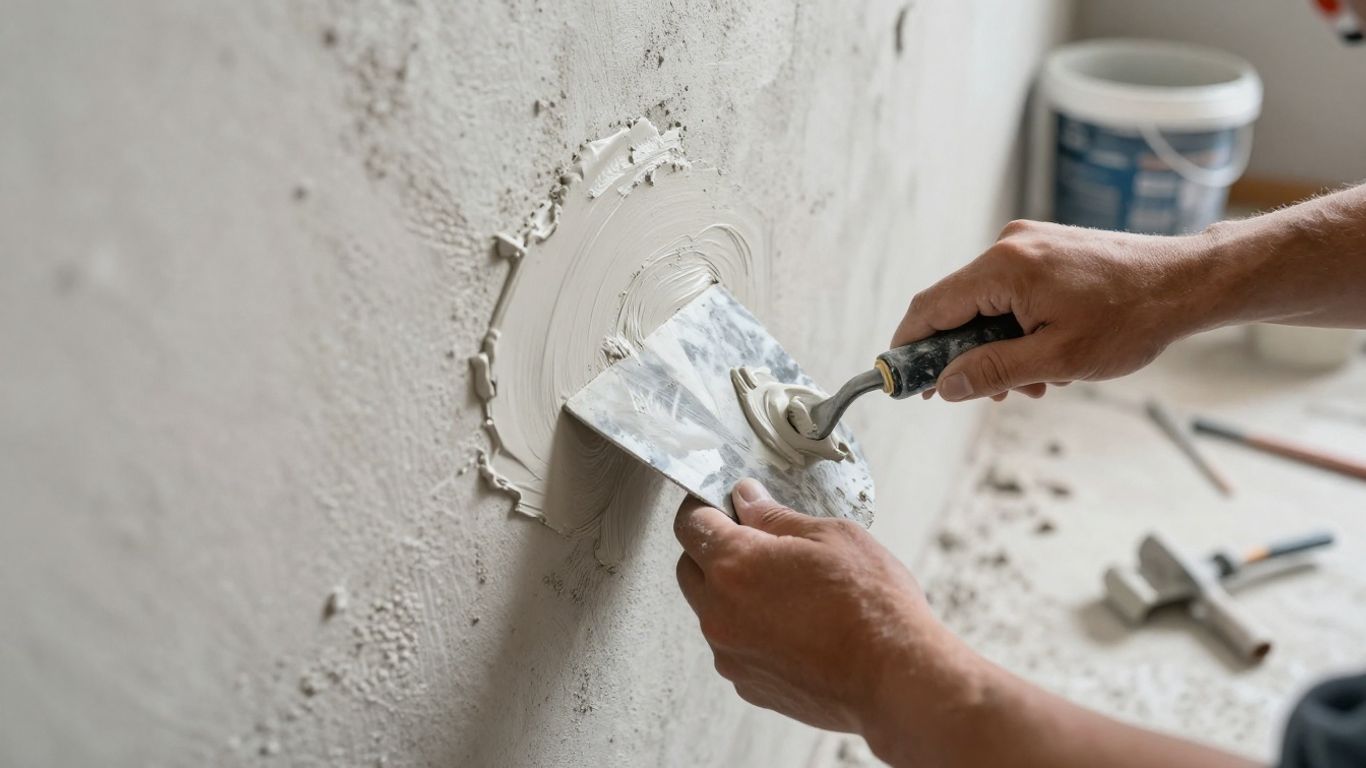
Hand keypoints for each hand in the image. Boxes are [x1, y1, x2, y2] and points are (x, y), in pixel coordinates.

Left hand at [673, 478, 974, 749]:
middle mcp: (719, 612)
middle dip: (713, 549)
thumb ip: (776, 517)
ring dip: (732, 593)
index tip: (727, 504)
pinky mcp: (748, 685)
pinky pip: (734, 646)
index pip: (690, 524)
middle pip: (690, 568)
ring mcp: (730, 654)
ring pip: (711, 610)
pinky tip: (794, 625)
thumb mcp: (831, 537)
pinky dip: (750, 630)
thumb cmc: (871, 605)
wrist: (896, 680)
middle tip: (758, 542)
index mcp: (734, 565)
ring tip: (786, 589)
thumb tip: (746, 499)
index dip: (706, 507)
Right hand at [892, 220, 1208, 401]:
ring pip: (987, 305)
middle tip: (984, 394)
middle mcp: (1009, 247)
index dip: (908, 347)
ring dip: (996, 348)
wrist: (1189, 282)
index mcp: (1004, 268)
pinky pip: (1012, 294)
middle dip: (964, 356)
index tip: (900, 381)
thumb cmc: (1130, 318)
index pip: (930, 307)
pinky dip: (1017, 328)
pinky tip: (1046, 357)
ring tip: (1032, 383)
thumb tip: (945, 386)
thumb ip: (992, 372)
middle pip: (957, 307)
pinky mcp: (1047, 251)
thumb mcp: (1056, 359)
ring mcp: (1029, 245)